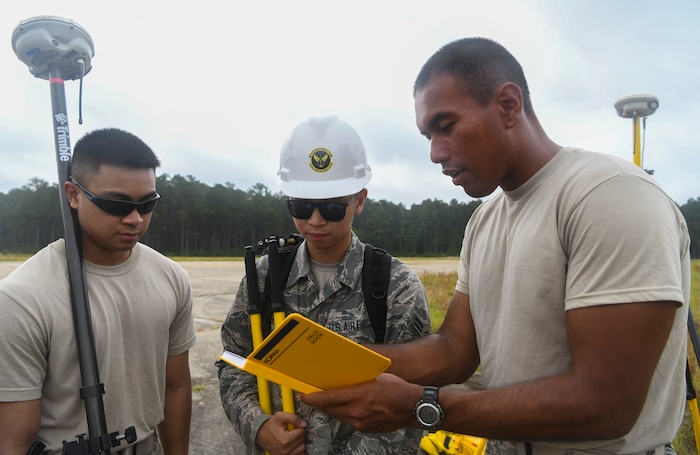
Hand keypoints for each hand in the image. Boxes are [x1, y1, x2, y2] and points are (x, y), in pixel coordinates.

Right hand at [256, 412, 306, 454]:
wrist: (260, 435)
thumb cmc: (270, 425)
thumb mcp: (279, 416)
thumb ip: (293, 418)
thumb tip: (304, 424)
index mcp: (285, 440)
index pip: (302, 432)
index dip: (298, 427)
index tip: (293, 427)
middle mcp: (285, 450)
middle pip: (302, 441)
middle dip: (299, 434)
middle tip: (292, 432)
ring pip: (302, 448)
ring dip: (299, 442)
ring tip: (292, 438)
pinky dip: (298, 449)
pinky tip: (292, 444)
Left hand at [299, 373, 421, 432]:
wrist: (412, 407)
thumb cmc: (397, 389)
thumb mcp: (375, 377)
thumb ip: (358, 380)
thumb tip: (344, 379)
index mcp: (359, 394)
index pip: (329, 398)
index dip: (313, 398)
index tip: (304, 396)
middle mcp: (357, 410)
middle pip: (330, 408)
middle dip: (319, 403)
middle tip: (311, 397)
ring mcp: (360, 422)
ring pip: (338, 415)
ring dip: (332, 408)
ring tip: (328, 401)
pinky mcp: (365, 429)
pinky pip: (348, 421)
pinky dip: (345, 414)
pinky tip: (347, 408)